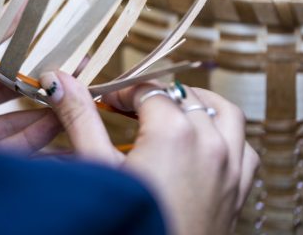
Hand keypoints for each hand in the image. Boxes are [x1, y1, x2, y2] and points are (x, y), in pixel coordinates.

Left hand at [0, 28, 60, 153]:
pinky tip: (58, 128)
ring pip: (11, 116)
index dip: (1, 33)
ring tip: (70, 93)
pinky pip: (10, 149)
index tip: (31, 17)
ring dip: (40, 106)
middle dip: (30, 71)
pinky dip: (36, 140)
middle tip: (63, 58)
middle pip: (0, 82)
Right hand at [40, 70, 258, 234]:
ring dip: (197, 106)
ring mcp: (230, 167)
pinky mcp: (238, 190)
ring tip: (169, 115)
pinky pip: (243, 148)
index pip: (148, 90)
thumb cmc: (130, 223)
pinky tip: (202, 148)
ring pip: (224, 113)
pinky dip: (226, 136)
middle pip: (184, 96)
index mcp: (174, 133)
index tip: (105, 103)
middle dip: (155, 97)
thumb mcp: (97, 166)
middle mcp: (210, 143)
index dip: (123, 92)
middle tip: (127, 110)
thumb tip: (60, 81)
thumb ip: (80, 117)